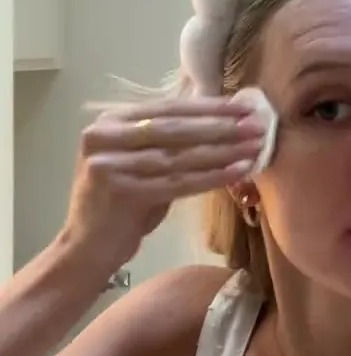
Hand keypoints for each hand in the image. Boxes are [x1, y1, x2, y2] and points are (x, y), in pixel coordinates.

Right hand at [62, 97, 264, 265]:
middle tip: (258, 124)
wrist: (87, 249)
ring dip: (223, 151)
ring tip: (255, 147)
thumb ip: (169, 141)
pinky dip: (210, 178)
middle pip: (175, 129)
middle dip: (221, 126)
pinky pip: (177, 183)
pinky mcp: (120, 192)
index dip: (210, 107)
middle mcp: (105, 136)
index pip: (169, 108)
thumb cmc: (122, 206)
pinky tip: (237, 172)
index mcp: (110, 122)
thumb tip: (220, 118)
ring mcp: (109, 164)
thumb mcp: (142, 164)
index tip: (246, 107)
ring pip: (179, 156)